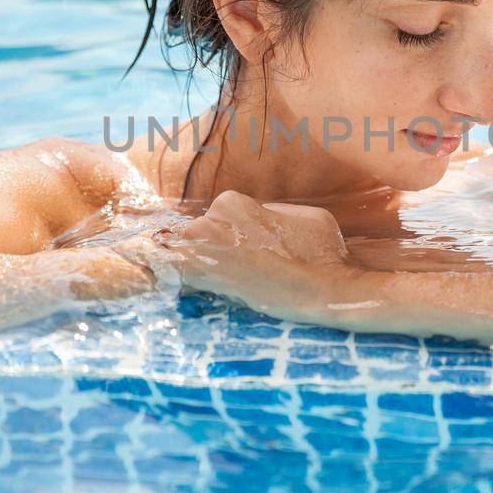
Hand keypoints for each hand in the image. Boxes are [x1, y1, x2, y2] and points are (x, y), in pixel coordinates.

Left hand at [149, 189, 354, 321]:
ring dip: (196, 268)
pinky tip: (184, 290)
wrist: (320, 290)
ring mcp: (200, 250)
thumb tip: (260, 216)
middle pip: (200, 237)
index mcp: (232, 202)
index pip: (219, 220)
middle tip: (239, 273)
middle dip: (214, 253)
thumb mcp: (306, 216)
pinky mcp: (197, 278)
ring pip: (185, 256)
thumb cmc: (319, 252)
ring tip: (221, 287)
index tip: (247, 255)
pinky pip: (171, 277)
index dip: (233, 239)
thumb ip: (274, 211)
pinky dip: (175, 282)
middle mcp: (210, 220)